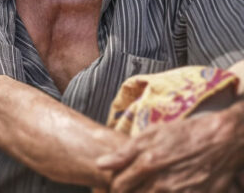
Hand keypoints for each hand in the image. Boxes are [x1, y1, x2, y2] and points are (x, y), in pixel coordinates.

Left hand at [96, 111, 242, 191]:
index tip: (112, 184)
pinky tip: (162, 190)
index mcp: (148, 164)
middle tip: (124, 187)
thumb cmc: (183, 134)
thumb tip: (100, 164)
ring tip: (145, 186)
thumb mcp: (151, 135)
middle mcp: (162, 184)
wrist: (221, 141)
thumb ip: (124, 152)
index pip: (118, 186)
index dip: (111, 186)